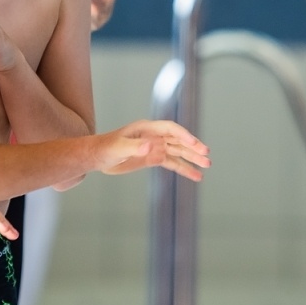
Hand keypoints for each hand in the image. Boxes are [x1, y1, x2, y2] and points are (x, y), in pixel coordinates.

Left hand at [93, 120, 208, 180]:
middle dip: (192, 147)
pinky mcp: (154, 158)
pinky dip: (184, 169)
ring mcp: (156, 147)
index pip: (169, 129)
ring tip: (207, 165)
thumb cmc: (105, 148)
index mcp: (146, 129)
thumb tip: (150, 146)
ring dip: (192, 158)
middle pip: (178, 140)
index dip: (183, 135)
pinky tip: (196, 176)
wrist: (98, 157)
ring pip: (178, 152)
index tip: (194, 143)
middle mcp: (154, 136)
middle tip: (206, 154)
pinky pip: (173, 163)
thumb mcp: (118, 148)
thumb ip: (134, 147)